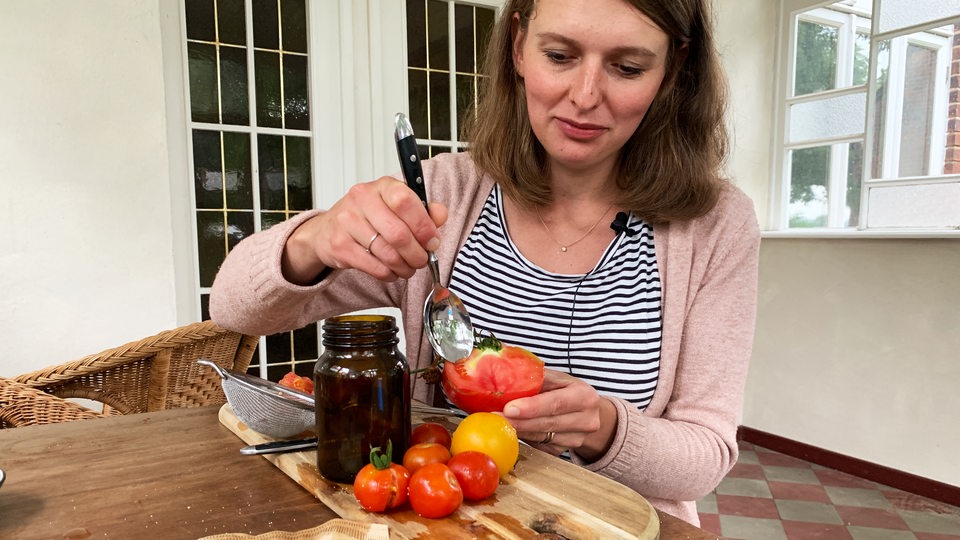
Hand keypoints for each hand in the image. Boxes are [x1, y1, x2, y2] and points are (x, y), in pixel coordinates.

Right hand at [281, 176, 446, 283]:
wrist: (327, 230)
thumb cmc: (367, 217)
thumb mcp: (395, 206)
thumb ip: (423, 210)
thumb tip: (440, 215)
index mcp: (382, 186)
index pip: (406, 201)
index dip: (424, 226)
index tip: (432, 241)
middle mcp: (362, 199)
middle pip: (398, 233)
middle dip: (417, 253)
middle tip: (422, 260)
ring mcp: (347, 222)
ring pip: (388, 254)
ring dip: (404, 266)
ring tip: (408, 267)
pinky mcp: (340, 245)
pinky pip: (374, 267)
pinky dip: (389, 274)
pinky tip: (392, 271)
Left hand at [502, 369, 616, 459]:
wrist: (588, 413)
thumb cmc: (567, 391)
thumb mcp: (558, 378)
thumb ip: (537, 376)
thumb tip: (504, 369)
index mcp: (584, 396)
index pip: (556, 403)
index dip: (532, 407)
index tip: (509, 408)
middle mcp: (586, 420)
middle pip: (547, 423)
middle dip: (518, 422)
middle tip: (495, 418)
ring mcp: (576, 439)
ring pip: (541, 438)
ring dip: (518, 430)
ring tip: (497, 423)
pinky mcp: (563, 451)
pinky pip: (539, 446)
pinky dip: (523, 438)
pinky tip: (511, 430)